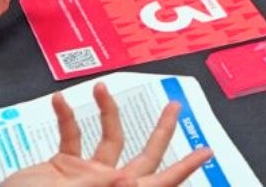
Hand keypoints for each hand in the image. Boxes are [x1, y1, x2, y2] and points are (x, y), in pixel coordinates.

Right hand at [0, 82, 212, 185]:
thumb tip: (129, 182)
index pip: (160, 183)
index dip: (185, 167)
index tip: (206, 151)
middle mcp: (107, 185)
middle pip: (145, 157)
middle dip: (161, 130)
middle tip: (174, 105)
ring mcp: (86, 177)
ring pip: (109, 140)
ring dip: (108, 112)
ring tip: (101, 88)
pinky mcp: (62, 169)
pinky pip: (70, 138)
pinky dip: (65, 118)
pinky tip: (59, 101)